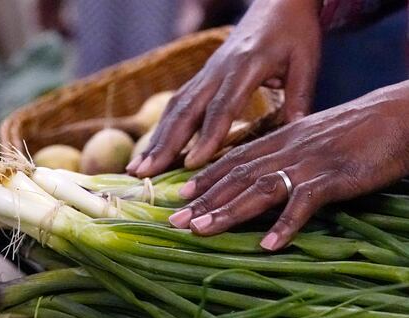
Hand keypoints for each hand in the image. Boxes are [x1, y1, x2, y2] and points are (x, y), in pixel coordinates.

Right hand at [127, 0, 321, 177]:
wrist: (277, 0)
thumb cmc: (294, 31)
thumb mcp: (306, 60)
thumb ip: (300, 96)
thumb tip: (294, 134)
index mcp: (245, 66)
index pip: (222, 106)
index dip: (206, 136)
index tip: (191, 164)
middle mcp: (217, 71)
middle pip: (185, 109)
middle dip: (164, 144)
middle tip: (145, 172)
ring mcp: (205, 74)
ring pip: (174, 108)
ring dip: (155, 139)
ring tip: (138, 168)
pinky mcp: (201, 78)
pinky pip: (176, 105)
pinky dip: (161, 130)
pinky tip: (151, 150)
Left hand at [168, 82, 408, 250]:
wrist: (400, 115)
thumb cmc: (356, 130)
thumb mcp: (311, 138)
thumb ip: (285, 154)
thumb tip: (263, 176)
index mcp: (280, 139)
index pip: (234, 160)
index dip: (205, 179)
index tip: (181, 196)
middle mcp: (287, 149)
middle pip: (237, 177)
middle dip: (204, 200)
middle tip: (175, 221)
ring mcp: (309, 163)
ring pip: (260, 188)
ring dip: (229, 212)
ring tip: (202, 231)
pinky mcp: (334, 177)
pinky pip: (305, 203)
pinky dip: (286, 224)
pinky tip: (268, 245)